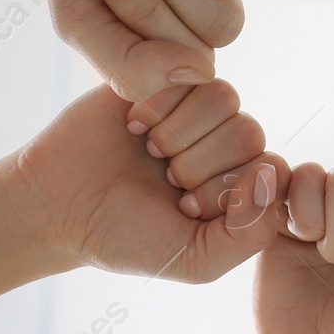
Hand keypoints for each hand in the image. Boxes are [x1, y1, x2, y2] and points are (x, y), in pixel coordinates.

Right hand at [6, 83, 288, 282]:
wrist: (58, 204)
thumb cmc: (127, 236)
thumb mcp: (195, 260)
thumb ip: (248, 235)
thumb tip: (270, 175)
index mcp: (242, 186)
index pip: (274, 171)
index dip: (232, 189)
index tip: (187, 209)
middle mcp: (227, 145)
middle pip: (250, 132)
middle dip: (200, 163)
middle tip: (165, 179)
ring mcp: (198, 110)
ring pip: (225, 98)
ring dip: (180, 131)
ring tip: (151, 152)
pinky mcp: (167, 80)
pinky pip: (189, 73)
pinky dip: (158, 105)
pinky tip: (134, 126)